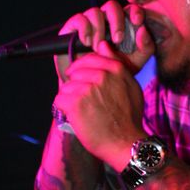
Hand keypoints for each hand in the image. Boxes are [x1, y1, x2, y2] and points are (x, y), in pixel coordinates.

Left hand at [53, 40, 145, 170]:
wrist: (126, 144)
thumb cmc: (129, 119)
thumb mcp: (131, 87)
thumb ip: (116, 64)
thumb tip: (103, 45)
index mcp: (115, 69)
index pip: (88, 59)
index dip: (83, 71)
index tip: (84, 82)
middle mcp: (101, 76)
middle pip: (75, 72)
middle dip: (76, 86)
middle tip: (83, 101)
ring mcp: (87, 89)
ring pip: (66, 86)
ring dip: (70, 99)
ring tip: (81, 112)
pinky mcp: (75, 104)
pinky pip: (59, 99)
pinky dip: (63, 109)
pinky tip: (74, 117)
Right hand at [55, 0, 153, 78]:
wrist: (89, 85)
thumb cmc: (113, 72)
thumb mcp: (134, 63)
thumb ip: (145, 48)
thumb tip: (143, 31)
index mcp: (122, 25)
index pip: (129, 9)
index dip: (134, 11)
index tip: (137, 21)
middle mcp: (105, 20)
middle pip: (112, 6)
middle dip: (117, 21)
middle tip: (118, 40)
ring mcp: (89, 22)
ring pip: (95, 12)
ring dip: (99, 29)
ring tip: (99, 47)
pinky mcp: (73, 28)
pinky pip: (79, 19)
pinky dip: (85, 30)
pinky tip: (87, 43)